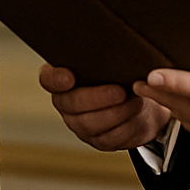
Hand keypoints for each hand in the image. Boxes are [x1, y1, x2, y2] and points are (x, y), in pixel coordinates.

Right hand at [39, 65, 171, 151]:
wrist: (141, 98)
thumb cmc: (123, 72)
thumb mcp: (114, 60)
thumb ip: (107, 55)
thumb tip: (119, 49)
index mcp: (62, 77)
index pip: (48, 79)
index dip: (55, 79)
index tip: (69, 77)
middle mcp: (66, 102)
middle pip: (72, 104)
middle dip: (97, 98)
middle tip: (120, 91)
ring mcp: (80, 124)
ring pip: (90, 124)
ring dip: (116, 113)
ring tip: (135, 101)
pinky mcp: (98, 140)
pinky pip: (108, 139)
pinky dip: (126, 126)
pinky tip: (136, 114)